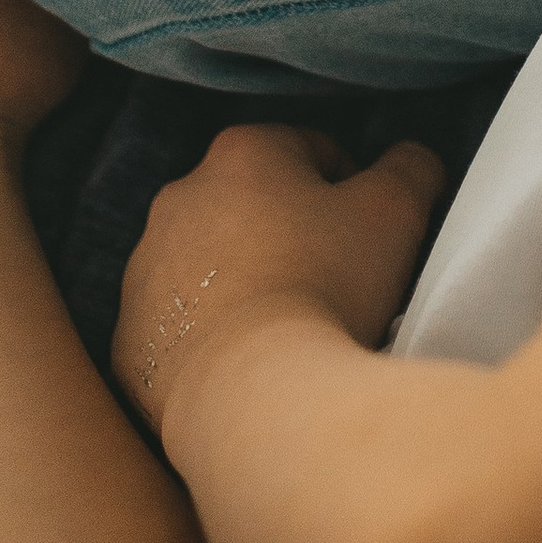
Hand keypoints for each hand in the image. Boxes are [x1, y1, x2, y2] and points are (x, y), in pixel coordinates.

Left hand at [113, 126, 444, 444]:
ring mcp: (145, 268)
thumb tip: (410, 159)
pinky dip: (214, 336)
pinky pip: (182, 326)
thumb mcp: (397, 210)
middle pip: (256, 205)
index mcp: (242, 153)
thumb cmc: (327, 286)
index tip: (371, 237)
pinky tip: (252, 362)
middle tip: (337, 283)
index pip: (312, 150)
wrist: (252, 391)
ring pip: (213, 264)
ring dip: (250, 281)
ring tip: (293, 326)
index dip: (353, 190)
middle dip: (294, 234)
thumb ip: (411, 167)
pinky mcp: (130, 336)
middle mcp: (180, 197)